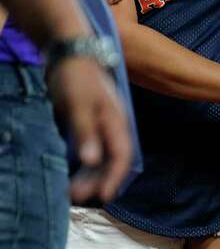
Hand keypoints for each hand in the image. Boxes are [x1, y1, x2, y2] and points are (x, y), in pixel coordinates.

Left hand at [47, 57, 131, 202]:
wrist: (69, 51)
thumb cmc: (76, 76)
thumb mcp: (79, 104)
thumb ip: (86, 132)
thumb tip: (91, 162)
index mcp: (117, 124)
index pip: (121, 157)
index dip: (114, 178)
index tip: (103, 196)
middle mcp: (113, 130)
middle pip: (110, 163)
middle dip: (96, 182)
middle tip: (76, 197)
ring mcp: (102, 128)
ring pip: (99, 159)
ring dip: (87, 176)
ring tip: (71, 191)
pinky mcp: (89, 126)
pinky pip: (89, 151)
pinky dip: (82, 165)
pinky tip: (71, 173)